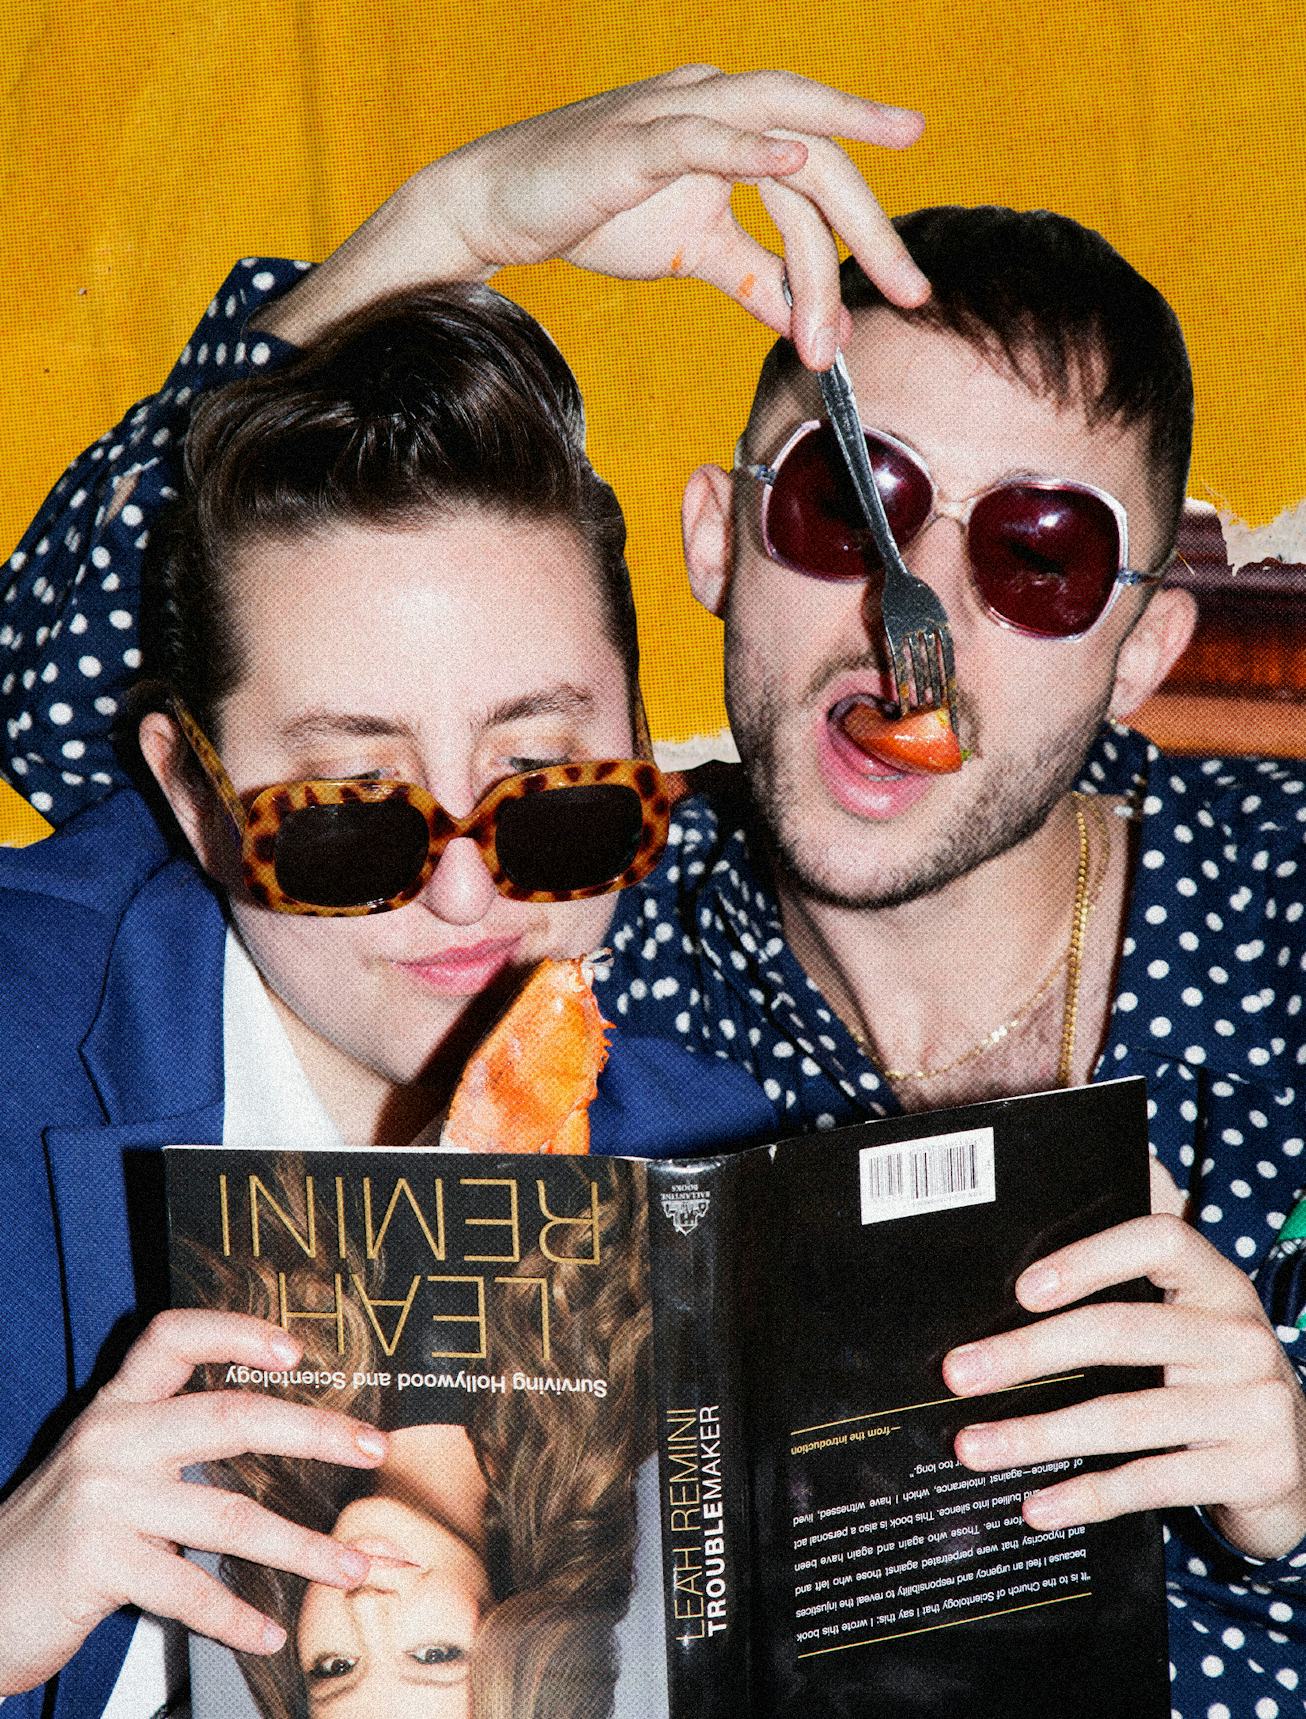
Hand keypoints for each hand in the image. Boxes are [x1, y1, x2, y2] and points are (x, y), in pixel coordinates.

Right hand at [0, 1310, 387, 1695]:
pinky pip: (188, 1590)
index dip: (235, 1331)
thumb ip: (176, 1440)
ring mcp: (105, 1501)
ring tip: (356, 1565)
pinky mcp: (98, 1565)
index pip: (173, 1337)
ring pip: (229, 1516)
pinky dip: (236, 1614)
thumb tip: (293, 1436)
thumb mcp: (110, 1465)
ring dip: (303, 1546)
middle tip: (373, 1447)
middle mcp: (113, 1440)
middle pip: (230, 1418)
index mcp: (120, 1405)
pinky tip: (270, 1628)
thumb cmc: (63, 1531)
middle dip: (314, 1433)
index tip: (296, 1348)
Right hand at [260, 66, 927, 366]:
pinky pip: (700, 134)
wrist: (499, 205)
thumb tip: (801, 315)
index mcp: (735, 131)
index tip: (896, 299)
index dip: (861, 243)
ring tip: (876, 251)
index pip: (818, 184)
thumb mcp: (692, 251)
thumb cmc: (593, 215)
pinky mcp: (632, 138)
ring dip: (832, 200)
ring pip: (778, 132)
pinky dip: (749, 143)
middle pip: (820, 150)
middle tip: (911, 288)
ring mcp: (676, 113)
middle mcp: (717, 105)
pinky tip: (793, 157)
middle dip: (872, 226)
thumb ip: (753, 274)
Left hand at [942, 1213, 1305, 1560]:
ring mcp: (1255, 1406)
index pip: (1159, 1241)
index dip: (1089, 1258)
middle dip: (1027, 1355)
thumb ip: (1126, 1298)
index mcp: (1217, 1284)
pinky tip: (1036, 1504)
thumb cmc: (1211, 1380)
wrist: (1297, 1464)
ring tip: (973, 1447)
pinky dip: (1084, 1495)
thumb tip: (1007, 1296)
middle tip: (959, 1375)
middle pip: (1119, 1332)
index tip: (1021, 1290)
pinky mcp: (1257, 1470)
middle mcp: (1241, 1336)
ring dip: (1037, 1435)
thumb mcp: (1188, 1326)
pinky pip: (1150, 1481)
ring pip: (1123, 1417)